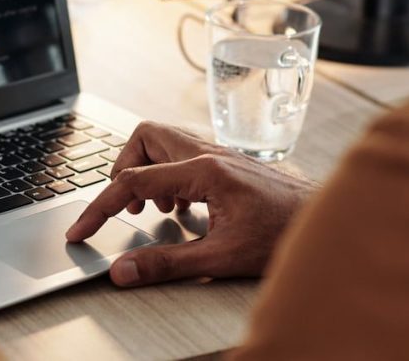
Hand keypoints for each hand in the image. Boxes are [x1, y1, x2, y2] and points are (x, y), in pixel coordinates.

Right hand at [66, 122, 317, 286]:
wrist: (326, 222)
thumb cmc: (284, 234)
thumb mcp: (221, 258)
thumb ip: (168, 264)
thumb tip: (124, 271)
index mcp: (204, 170)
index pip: (133, 179)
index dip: (99, 207)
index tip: (81, 231)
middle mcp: (210, 152)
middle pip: (146, 136)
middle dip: (125, 168)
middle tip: (126, 205)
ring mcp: (221, 153)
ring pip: (166, 140)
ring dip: (150, 171)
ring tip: (159, 209)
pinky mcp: (229, 161)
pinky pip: (185, 154)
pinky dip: (171, 175)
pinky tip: (186, 207)